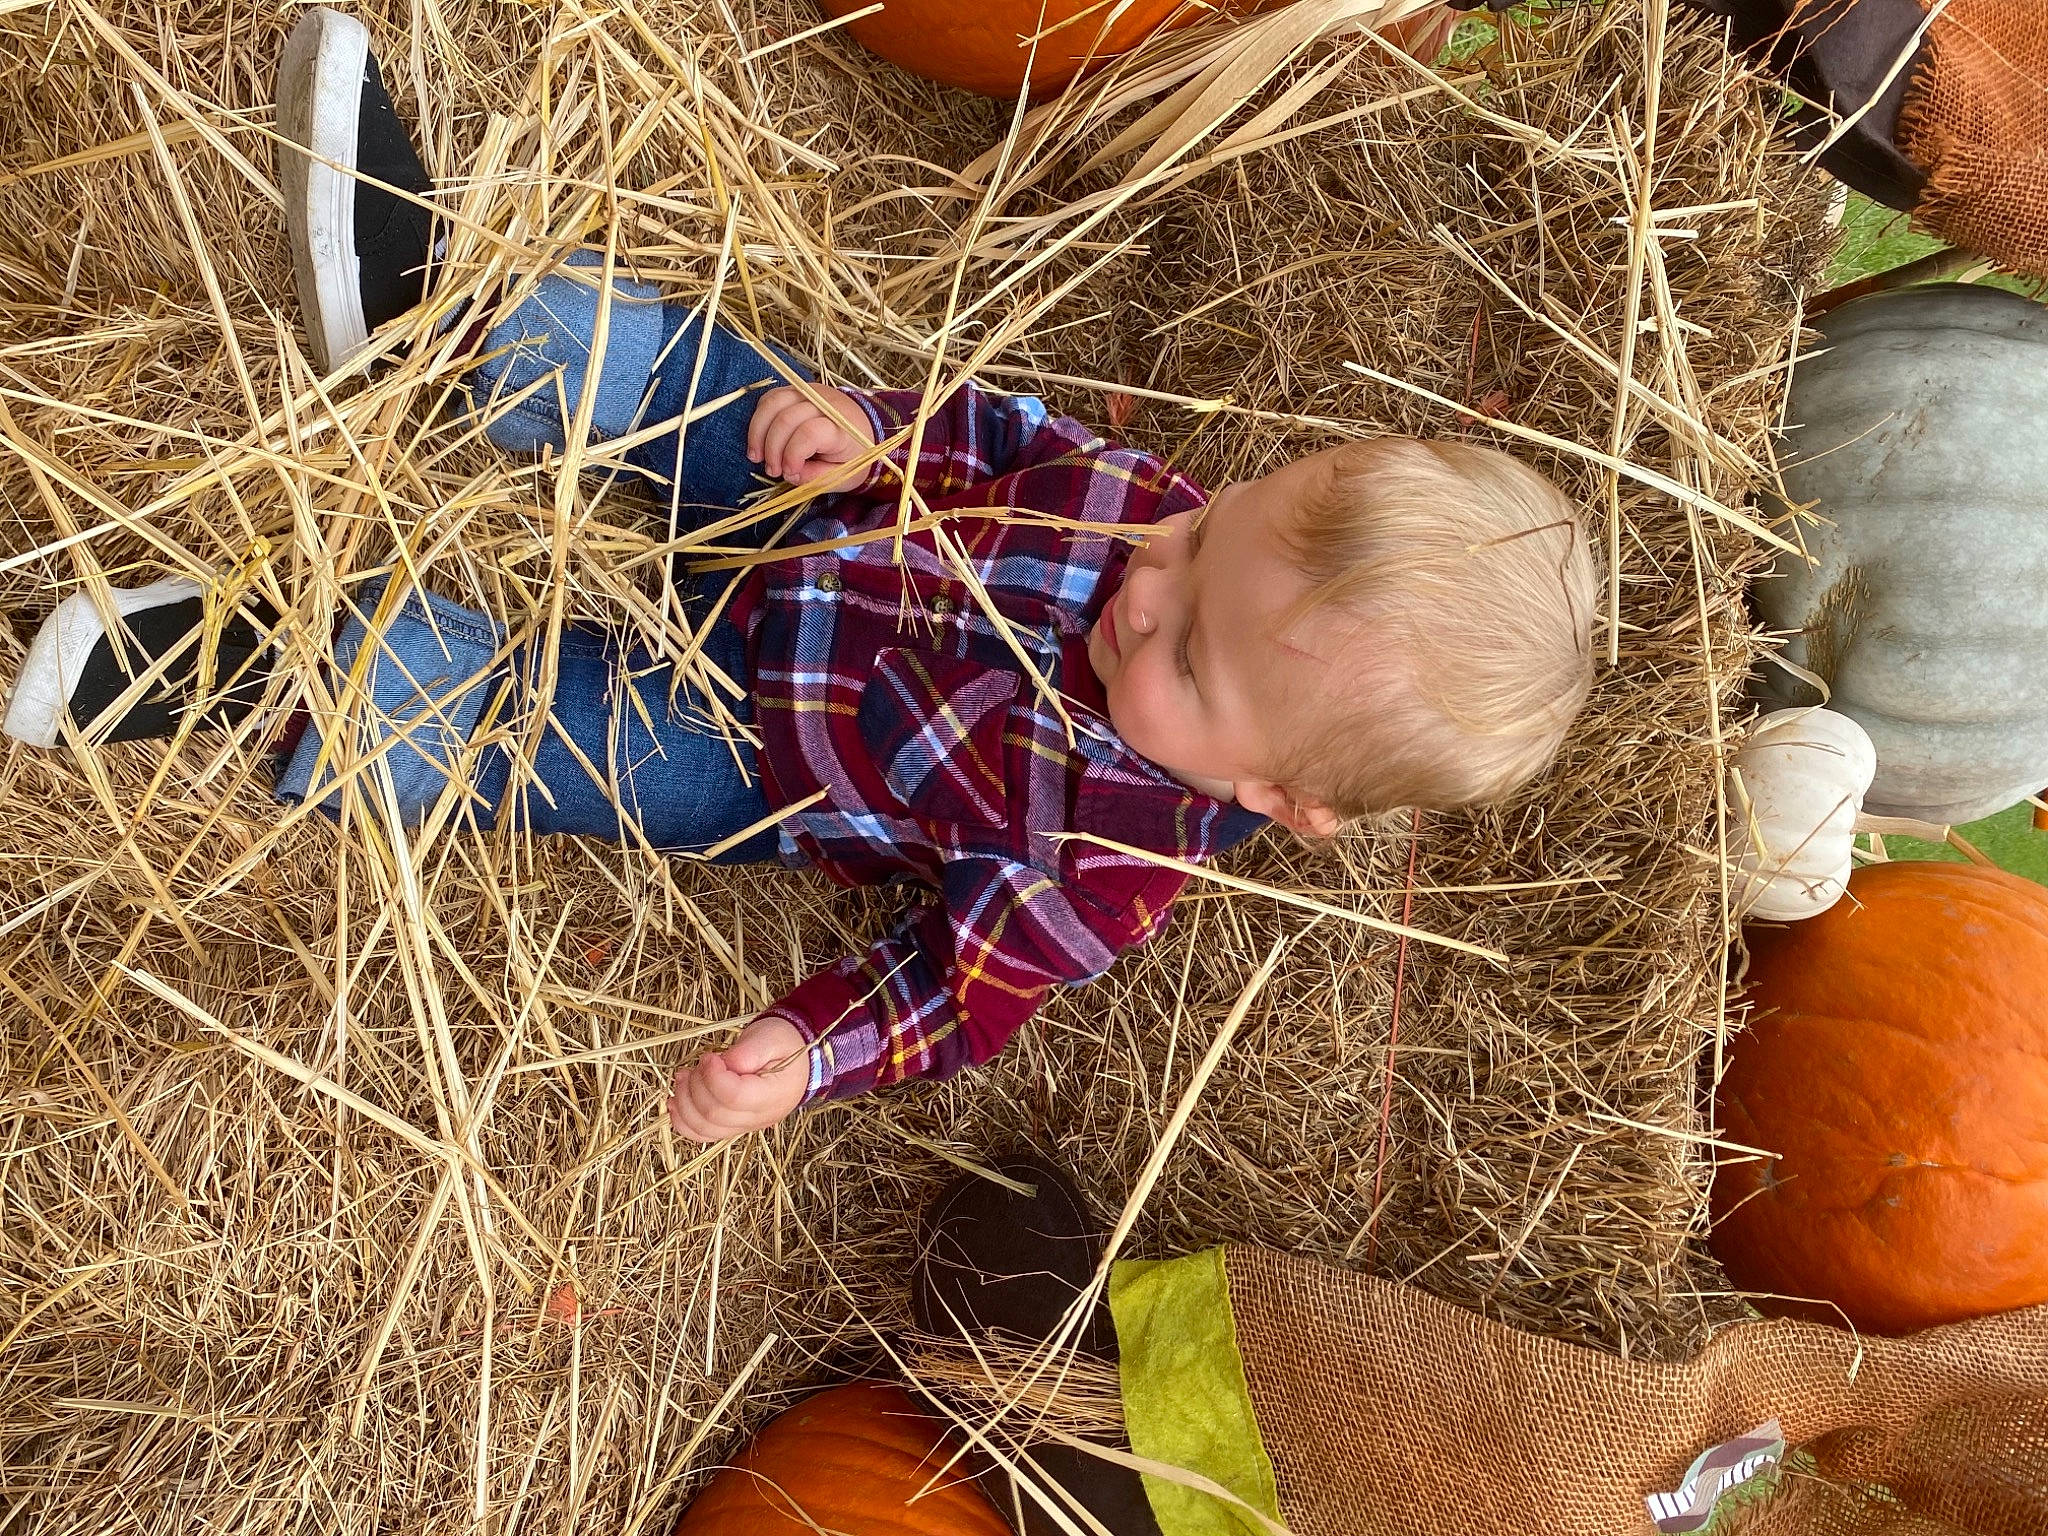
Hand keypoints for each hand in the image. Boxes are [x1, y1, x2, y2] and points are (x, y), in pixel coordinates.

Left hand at [667, 1016, 809, 1142]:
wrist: (796, 1059)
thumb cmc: (784, 1044)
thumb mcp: (770, 1037)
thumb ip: (747, 1051)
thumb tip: (722, 1065)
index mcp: (774, 1094)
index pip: (734, 1097)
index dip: (713, 1077)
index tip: (710, 1057)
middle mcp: (760, 1117)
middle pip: (715, 1115)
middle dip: (696, 1087)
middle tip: (698, 1064)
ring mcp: (745, 1126)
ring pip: (705, 1129)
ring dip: (685, 1103)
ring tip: (683, 1078)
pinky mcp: (732, 1125)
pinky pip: (703, 1134)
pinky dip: (683, 1121)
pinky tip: (674, 1103)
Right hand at [746, 385, 876, 484]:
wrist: (865, 429)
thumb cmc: (854, 455)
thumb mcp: (842, 475)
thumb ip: (815, 477)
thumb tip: (788, 473)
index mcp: (842, 427)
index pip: (809, 433)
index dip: (792, 455)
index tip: (788, 473)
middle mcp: (825, 404)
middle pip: (786, 418)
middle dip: (772, 448)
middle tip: (772, 470)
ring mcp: (809, 392)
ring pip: (772, 403)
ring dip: (758, 431)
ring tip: (757, 457)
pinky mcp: (797, 390)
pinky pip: (770, 399)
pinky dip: (760, 419)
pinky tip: (761, 439)